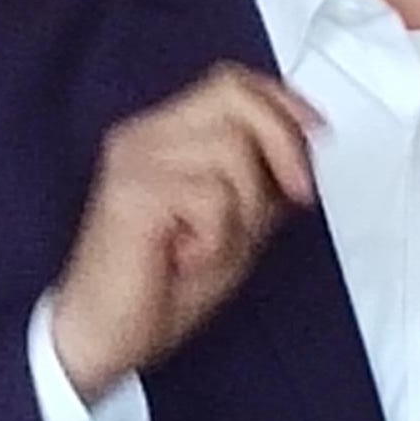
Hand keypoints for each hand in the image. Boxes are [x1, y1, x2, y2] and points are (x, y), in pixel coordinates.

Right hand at [46, 65, 321, 399]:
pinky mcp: (132, 190)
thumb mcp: (234, 228)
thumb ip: (262, 183)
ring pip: (230, 149)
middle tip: (292, 195)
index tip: (316, 134)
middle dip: (279, 144)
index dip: (281, 101)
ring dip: (242, 210)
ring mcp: (134, 158)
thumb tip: (304, 149)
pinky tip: (184, 258)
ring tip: (207, 244)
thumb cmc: (157, 291)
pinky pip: (210, 196)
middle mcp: (144, 136)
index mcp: (163, 136)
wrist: (102, 338)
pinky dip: (215, 238)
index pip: (230, 82)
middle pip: (232, 94)